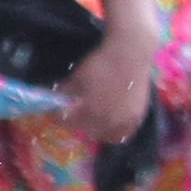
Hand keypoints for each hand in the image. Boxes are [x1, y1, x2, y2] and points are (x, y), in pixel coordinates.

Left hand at [60, 17, 156, 147]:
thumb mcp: (77, 76)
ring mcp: (124, 120)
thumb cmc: (101, 63)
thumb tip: (54, 100)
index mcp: (90, 109)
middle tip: (75, 115)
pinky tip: (110, 125)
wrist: (130, 55)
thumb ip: (65, 91)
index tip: (57, 113)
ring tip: (92, 121)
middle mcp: (107, 119)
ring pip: (105, 135)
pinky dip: (115, 133)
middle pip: (86, 130)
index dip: (60, 117)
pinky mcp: (136, 117)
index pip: (68, 122)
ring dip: (96, 131)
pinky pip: (124, 134)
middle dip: (77, 123)